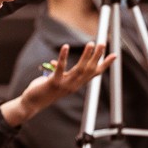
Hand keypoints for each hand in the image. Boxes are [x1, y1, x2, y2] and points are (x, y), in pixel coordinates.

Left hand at [0, 42, 114, 126]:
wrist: (32, 104)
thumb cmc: (43, 91)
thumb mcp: (53, 79)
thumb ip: (58, 72)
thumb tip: (54, 62)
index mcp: (76, 84)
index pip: (94, 74)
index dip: (104, 65)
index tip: (114, 55)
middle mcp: (74, 85)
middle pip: (89, 69)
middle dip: (97, 56)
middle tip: (103, 44)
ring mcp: (65, 85)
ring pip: (79, 69)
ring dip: (86, 55)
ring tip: (90, 44)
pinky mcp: (54, 83)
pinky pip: (60, 68)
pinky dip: (63, 57)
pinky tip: (65, 46)